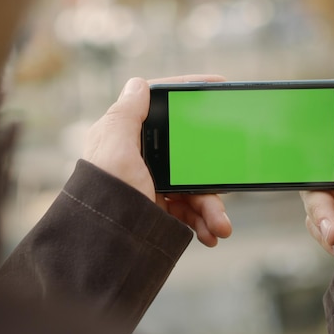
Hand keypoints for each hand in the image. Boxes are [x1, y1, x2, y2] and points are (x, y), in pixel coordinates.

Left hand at [83, 75, 231, 246]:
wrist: (103, 250)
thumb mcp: (114, 151)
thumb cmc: (105, 196)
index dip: (188, 92)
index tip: (217, 84)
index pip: (160, 106)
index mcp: (127, 137)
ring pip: (193, 186)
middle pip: (187, 151)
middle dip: (211, 170)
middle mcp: (140, 158)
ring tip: (221, 227)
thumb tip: (137, 83)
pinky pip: (189, 211)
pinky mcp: (159, 209)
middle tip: (230, 177)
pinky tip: (210, 235)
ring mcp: (152, 185)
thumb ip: (125, 115)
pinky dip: (204, 223)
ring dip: (212, 207)